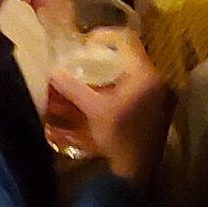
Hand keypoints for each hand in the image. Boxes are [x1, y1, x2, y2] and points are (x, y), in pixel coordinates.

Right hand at [47, 33, 169, 184]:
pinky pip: (131, 85)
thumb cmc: (118, 136)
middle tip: (82, 57)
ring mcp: (155, 94)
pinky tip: (97, 93)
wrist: (135, 170)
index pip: (127, 40)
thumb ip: (72, 87)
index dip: (104, 36)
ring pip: (129, 71)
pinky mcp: (151, 107)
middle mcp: (154, 80)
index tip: (84, 42)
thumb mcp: (93, 109)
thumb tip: (52, 69)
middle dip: (103, 54)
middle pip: (128, 55)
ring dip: (108, 70)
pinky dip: (114, 84)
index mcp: (144, 75)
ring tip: (86, 75)